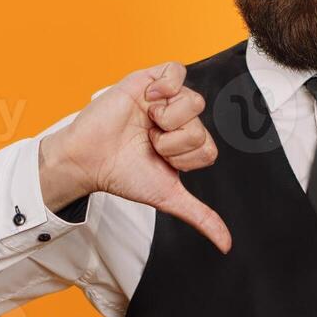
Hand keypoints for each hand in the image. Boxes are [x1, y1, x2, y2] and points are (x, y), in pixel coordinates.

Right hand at [38, 61, 231, 252]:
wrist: (89, 160)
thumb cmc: (124, 174)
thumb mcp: (168, 197)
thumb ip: (201, 216)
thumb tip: (227, 245)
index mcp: (187, 144)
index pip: (209, 148)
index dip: (185, 158)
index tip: (161, 160)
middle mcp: (179, 120)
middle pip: (200, 127)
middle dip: (173, 142)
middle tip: (148, 142)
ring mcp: (165, 98)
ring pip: (193, 102)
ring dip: (166, 119)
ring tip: (144, 123)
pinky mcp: (149, 79)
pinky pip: (177, 71)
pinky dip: (166, 85)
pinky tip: (149, 99)